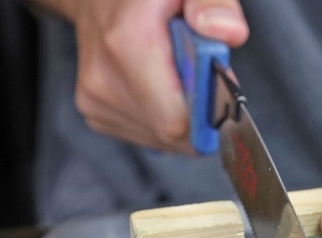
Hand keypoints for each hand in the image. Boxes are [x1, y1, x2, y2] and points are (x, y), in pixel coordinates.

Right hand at [47, 0, 248, 151]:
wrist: (100, 0)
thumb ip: (214, 3)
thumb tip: (226, 31)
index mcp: (128, 42)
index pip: (177, 120)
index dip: (209, 114)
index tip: (222, 89)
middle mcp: (104, 78)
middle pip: (173, 133)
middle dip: (200, 113)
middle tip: (203, 75)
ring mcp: (95, 101)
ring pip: (163, 140)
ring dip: (183, 117)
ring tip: (177, 77)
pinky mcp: (95, 114)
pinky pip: (148, 137)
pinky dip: (164, 119)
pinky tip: (161, 88)